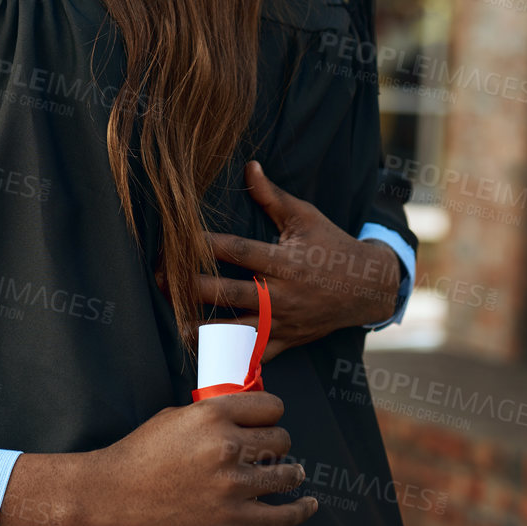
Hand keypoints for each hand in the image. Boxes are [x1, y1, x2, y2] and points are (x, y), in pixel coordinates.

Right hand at [0, 392, 316, 525]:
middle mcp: (227, 446)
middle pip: (281, 439)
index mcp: (212, 415)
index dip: (273, 412)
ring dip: (290, 473)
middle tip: (268, 448)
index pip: (270, 406)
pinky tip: (306, 504)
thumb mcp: (174, 418)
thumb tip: (238, 415)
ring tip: (288, 473)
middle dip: (277, 442)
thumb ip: (210, 415)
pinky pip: (282, 515)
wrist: (113, 495)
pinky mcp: (232, 518)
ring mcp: (232, 484)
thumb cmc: (138, 456)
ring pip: (286, 474)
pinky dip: (300, 510)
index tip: (270, 418)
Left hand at [185, 161, 401, 359]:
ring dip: (204, 328)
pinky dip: (231, 359)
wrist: (367, 289)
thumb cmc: (331, 246)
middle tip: (159, 280)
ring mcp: (283, 323)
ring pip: (237, 331)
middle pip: (229, 293)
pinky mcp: (286, 342)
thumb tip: (249, 166)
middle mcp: (282, 295)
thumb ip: (272, 197)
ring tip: (174, 322)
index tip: (177, 240)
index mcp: (285, 261)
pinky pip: (254, 356)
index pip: (238, 251)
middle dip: (192, 288)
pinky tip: (204, 356)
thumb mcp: (305, 218)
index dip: (207, 245)